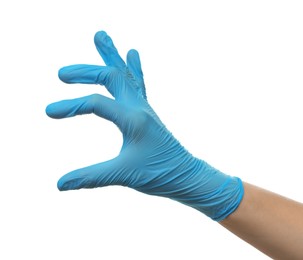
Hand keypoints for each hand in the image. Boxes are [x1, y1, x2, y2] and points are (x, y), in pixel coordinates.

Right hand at [46, 31, 242, 220]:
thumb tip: (59, 184)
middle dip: (85, 72)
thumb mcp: (123, 175)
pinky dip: (132, 68)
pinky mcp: (146, 112)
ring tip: (101, 36)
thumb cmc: (160, 174)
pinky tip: (132, 53)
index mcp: (134, 119)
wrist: (186, 175)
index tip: (49, 111)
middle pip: (112, 77)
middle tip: (62, 73)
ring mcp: (144, 108)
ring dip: (111, 56)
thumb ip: (91, 177)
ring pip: (126, 74)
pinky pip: (138, 84)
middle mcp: (140, 108)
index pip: (97, 104)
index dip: (70, 106)